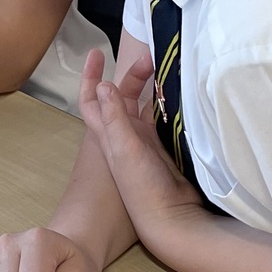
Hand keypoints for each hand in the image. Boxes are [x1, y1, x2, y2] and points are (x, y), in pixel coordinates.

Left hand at [77, 46, 201, 238]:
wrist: (169, 218)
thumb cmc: (142, 188)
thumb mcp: (125, 151)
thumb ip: (115, 119)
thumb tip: (104, 84)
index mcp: (109, 134)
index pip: (93, 99)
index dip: (90, 76)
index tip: (96, 52)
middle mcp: (124, 135)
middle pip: (122, 96)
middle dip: (133, 75)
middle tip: (153, 59)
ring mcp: (145, 142)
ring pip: (144, 106)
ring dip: (152, 87)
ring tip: (168, 70)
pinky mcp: (164, 148)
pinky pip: (162, 119)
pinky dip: (168, 104)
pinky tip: (181, 95)